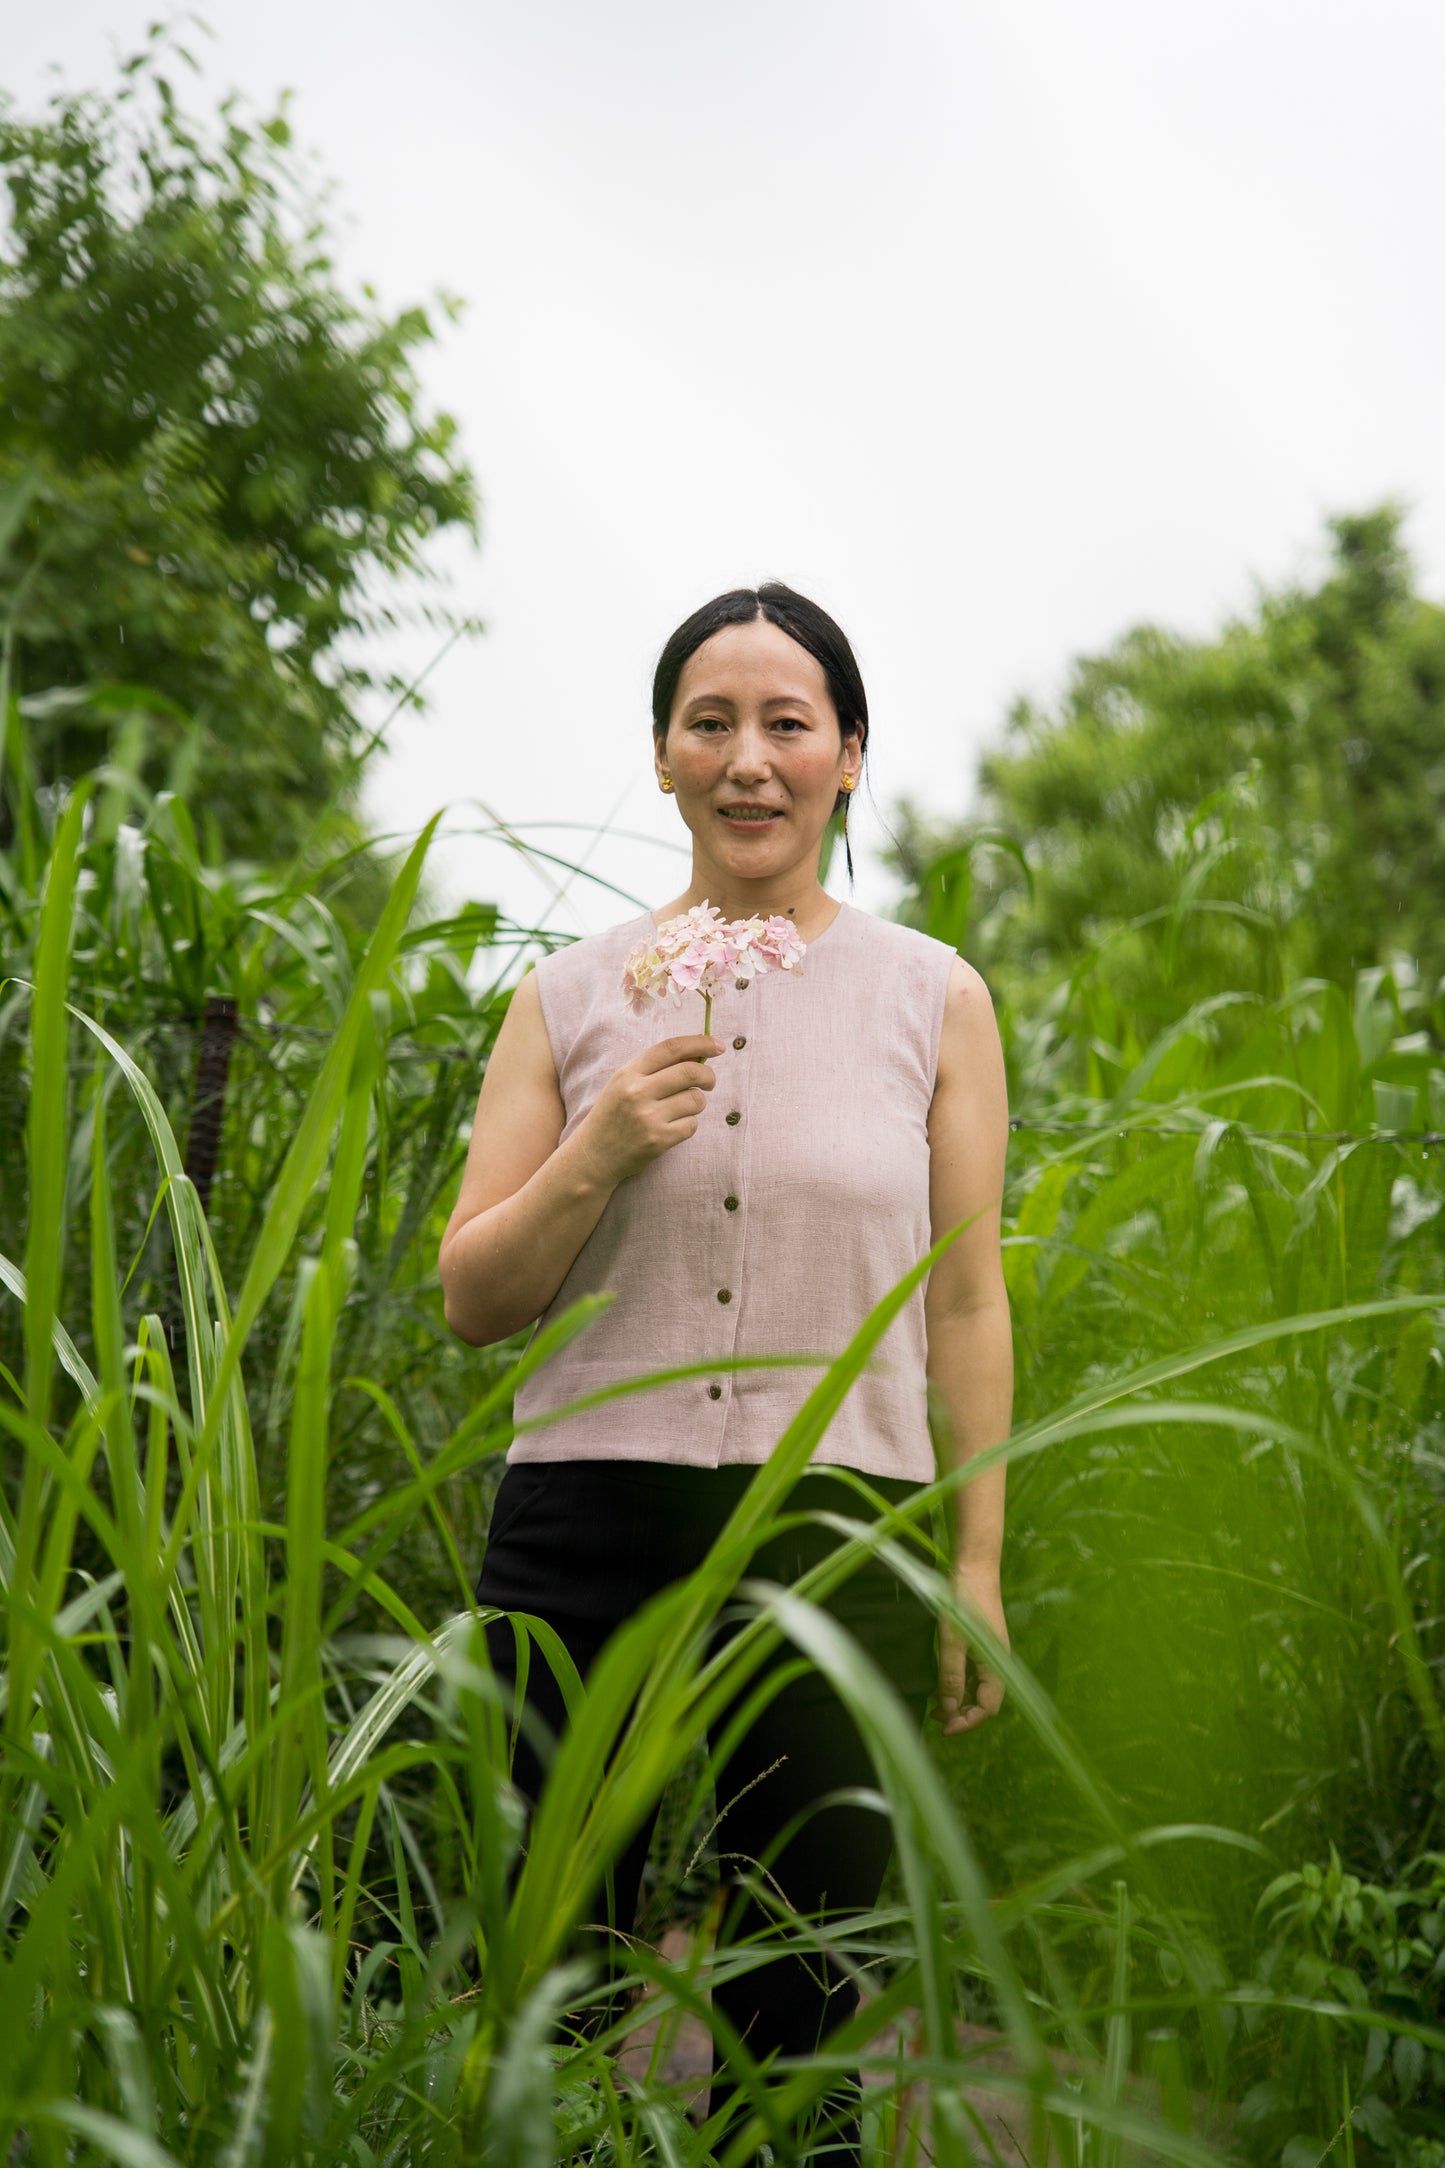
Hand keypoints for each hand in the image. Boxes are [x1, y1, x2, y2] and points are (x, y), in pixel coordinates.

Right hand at [577, 1034, 724, 1184]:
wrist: (594, 1156)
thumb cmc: (614, 1116)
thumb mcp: (623, 1084)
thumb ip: (654, 1069)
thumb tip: (698, 1055)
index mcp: (629, 1073)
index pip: (671, 1048)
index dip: (700, 1043)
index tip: (718, 1045)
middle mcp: (638, 1092)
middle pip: (691, 1072)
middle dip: (708, 1075)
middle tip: (709, 1082)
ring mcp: (648, 1117)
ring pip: (696, 1100)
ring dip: (696, 1104)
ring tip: (680, 1110)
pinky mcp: (658, 1140)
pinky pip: (692, 1125)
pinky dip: (688, 1125)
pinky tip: (672, 1128)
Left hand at [935, 1560, 1007, 1736]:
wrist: (975, 1566)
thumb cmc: (964, 1602)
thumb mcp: (953, 1641)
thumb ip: (951, 1676)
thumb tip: (949, 1709)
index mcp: (996, 1666)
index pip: (988, 1708)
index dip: (967, 1722)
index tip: (943, 1728)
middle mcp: (996, 1663)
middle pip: (983, 1701)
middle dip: (961, 1713)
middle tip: (934, 1716)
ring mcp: (989, 1652)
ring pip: (976, 1687)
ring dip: (958, 1698)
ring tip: (933, 1702)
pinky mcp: (981, 1642)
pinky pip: (972, 1672)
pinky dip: (957, 1681)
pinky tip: (940, 1679)